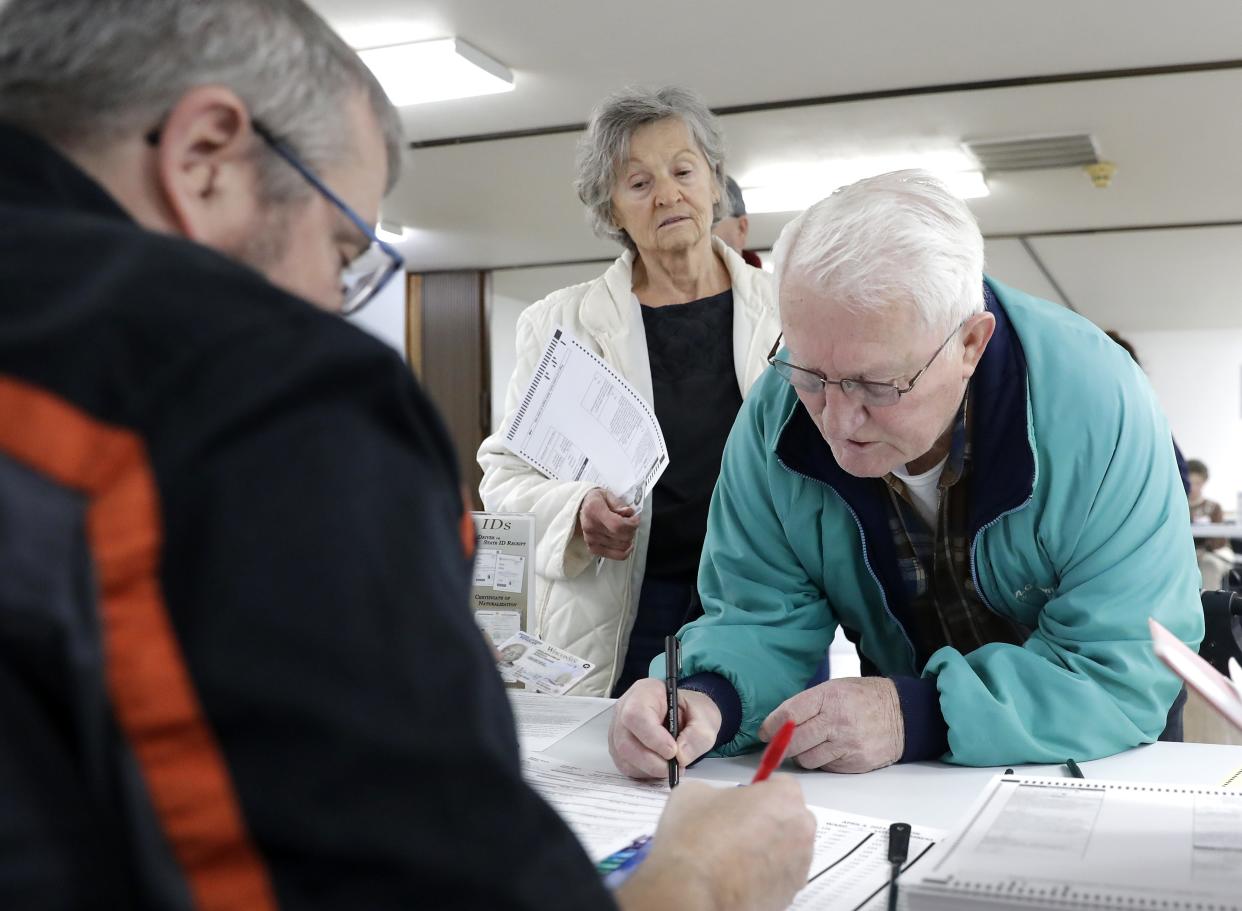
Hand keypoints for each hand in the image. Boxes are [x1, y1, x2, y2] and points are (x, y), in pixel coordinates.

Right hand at [577, 488, 639, 559]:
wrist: (581, 508)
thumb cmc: (596, 500)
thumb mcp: (607, 494)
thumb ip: (619, 504)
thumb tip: (628, 513)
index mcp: (593, 510)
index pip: (617, 525)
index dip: (631, 524)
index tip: (635, 519)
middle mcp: (590, 527)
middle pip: (621, 537)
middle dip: (632, 530)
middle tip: (631, 523)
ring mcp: (591, 539)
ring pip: (622, 547)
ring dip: (629, 539)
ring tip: (626, 530)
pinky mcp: (593, 549)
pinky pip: (616, 555)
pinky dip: (625, 551)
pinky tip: (627, 544)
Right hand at [609, 678, 720, 778]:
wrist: (687, 717)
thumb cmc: (691, 711)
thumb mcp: (705, 718)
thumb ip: (698, 735)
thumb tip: (681, 755)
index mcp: (646, 692)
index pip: (636, 714)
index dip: (652, 737)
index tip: (672, 750)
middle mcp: (625, 709)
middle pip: (626, 741)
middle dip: (653, 760)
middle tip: (675, 764)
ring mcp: (619, 730)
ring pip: (624, 757)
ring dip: (650, 768)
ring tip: (672, 766)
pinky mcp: (619, 749)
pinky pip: (626, 767)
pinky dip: (646, 773)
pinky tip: (661, 766)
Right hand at [615, 778, 815, 910]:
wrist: (692, 891)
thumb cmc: (696, 839)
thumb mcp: (695, 792)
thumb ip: (718, 792)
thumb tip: (717, 802)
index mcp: (784, 798)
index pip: (781, 784)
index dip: (759, 791)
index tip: (743, 799)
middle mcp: (800, 832)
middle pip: (789, 818)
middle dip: (768, 819)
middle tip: (735, 826)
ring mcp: (798, 868)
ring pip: (785, 849)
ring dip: (766, 848)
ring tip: (732, 855)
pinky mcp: (789, 896)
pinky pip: (778, 877)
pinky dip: (763, 875)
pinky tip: (735, 876)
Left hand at [758, 677, 903, 773]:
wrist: (902, 714)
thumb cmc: (865, 698)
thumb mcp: (835, 688)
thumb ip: (808, 704)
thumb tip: (777, 723)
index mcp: (830, 697)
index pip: (790, 714)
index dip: (772, 725)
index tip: (764, 731)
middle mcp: (838, 721)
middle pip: (794, 741)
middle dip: (781, 745)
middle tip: (777, 745)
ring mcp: (847, 744)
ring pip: (807, 759)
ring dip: (801, 755)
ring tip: (807, 745)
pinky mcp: (854, 763)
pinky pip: (825, 767)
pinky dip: (821, 761)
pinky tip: (827, 750)